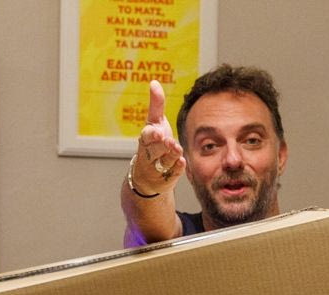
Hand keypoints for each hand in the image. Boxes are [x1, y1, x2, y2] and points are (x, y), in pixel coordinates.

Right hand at [131, 80, 185, 195]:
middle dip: (162, 146)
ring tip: (178, 150)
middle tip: (169, 142)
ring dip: (170, 156)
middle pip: (155, 150)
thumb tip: (154, 82)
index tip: (158, 133)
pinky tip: (182, 162)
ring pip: (163, 162)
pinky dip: (176, 168)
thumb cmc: (153, 143)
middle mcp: (149, 154)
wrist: (148, 176)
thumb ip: (156, 104)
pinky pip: (172, 173)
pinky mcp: (166, 178)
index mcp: (146, 140)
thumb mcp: (154, 123)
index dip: (152, 135)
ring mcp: (157, 167)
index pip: (146, 136)